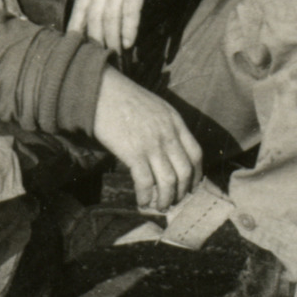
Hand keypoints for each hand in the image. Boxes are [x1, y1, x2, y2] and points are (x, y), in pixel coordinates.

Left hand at [67, 0, 165, 56]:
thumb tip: (102, 8)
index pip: (81, 2)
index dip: (75, 23)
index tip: (73, 43)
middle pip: (94, 14)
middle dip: (96, 38)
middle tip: (101, 56)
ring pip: (110, 16)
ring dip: (112, 38)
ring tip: (115, 54)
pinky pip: (129, 10)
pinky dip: (128, 28)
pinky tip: (129, 42)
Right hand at [90, 70, 200, 214]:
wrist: (100, 90)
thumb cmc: (123, 97)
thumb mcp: (155, 106)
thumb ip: (166, 126)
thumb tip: (167, 151)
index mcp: (175, 121)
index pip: (196, 153)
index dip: (196, 174)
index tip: (190, 185)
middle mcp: (168, 134)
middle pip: (184, 171)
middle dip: (182, 191)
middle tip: (174, 201)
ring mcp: (151, 144)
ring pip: (168, 181)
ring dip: (165, 198)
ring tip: (160, 206)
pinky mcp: (133, 152)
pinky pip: (145, 182)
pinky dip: (146, 195)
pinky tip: (142, 201)